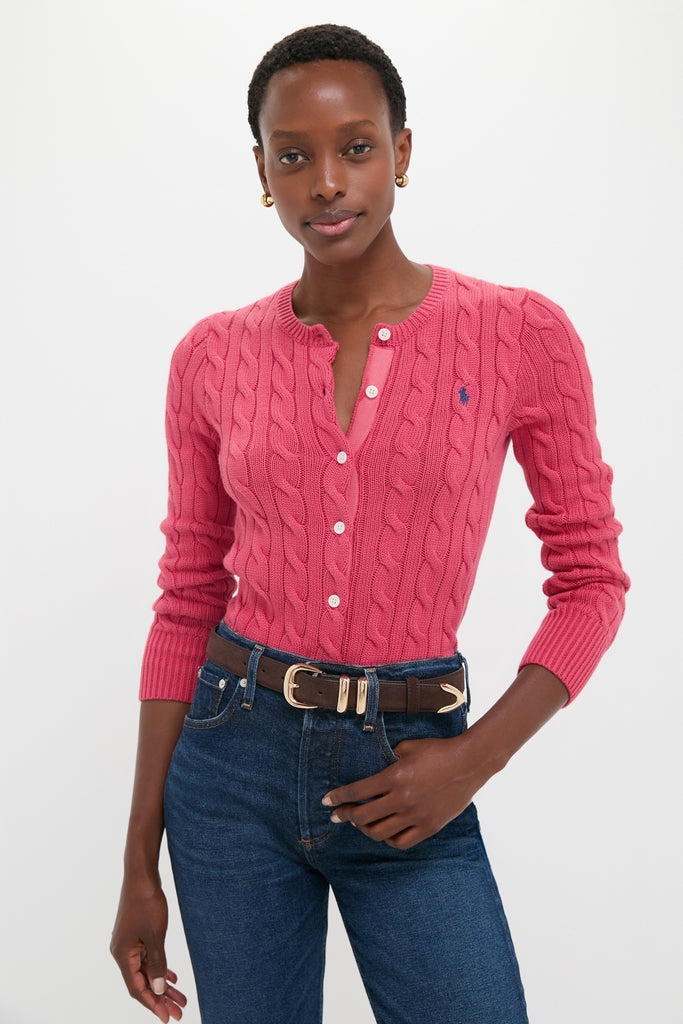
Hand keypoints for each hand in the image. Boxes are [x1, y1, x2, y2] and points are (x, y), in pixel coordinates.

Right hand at [111, 876, 186, 1021]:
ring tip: (181, 999)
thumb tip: (158, 990)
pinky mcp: (137, 935)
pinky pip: (148, 958)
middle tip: (179, 1012)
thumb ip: (157, 963)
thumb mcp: (155, 935)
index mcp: (122, 954)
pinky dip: (160, 968)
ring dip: (163, 985)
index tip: (167, 1017)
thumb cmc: (146, 902)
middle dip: (161, 998)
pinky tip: (172, 978)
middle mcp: (123, 952)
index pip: (137, 988)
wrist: (141, 875)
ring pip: (147, 970)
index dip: (152, 1004)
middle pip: (143, 982)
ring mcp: (130, 943)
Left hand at [322, 735, 483, 849]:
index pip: (357, 792)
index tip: (326, 801)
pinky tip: (384, 831)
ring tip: (359, 823)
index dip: (338, 797)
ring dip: (364, 829)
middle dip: (345, 816)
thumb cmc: (438, 750)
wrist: (470, 762)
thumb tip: (372, 766)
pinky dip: (388, 839)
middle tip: (337, 814)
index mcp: (395, 777)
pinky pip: (402, 842)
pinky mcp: (429, 827)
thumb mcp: (408, 747)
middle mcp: (402, 799)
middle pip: (363, 816)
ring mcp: (416, 816)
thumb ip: (388, 757)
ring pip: (380, 833)